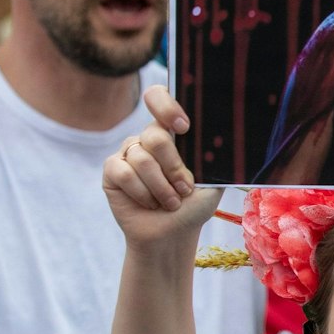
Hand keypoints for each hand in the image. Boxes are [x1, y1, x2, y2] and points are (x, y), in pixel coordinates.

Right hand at [103, 85, 219, 250]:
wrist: (173, 234)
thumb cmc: (194, 205)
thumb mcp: (213, 180)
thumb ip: (213, 156)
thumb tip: (221, 136)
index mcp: (173, 132)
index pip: (160, 98)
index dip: (166, 106)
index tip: (183, 127)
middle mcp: (148, 138)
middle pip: (155, 134)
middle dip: (173, 165)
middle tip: (184, 187)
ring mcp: (129, 153)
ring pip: (141, 157)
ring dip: (160, 186)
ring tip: (171, 202)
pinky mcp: (112, 171)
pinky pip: (122, 171)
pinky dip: (141, 192)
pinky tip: (149, 203)